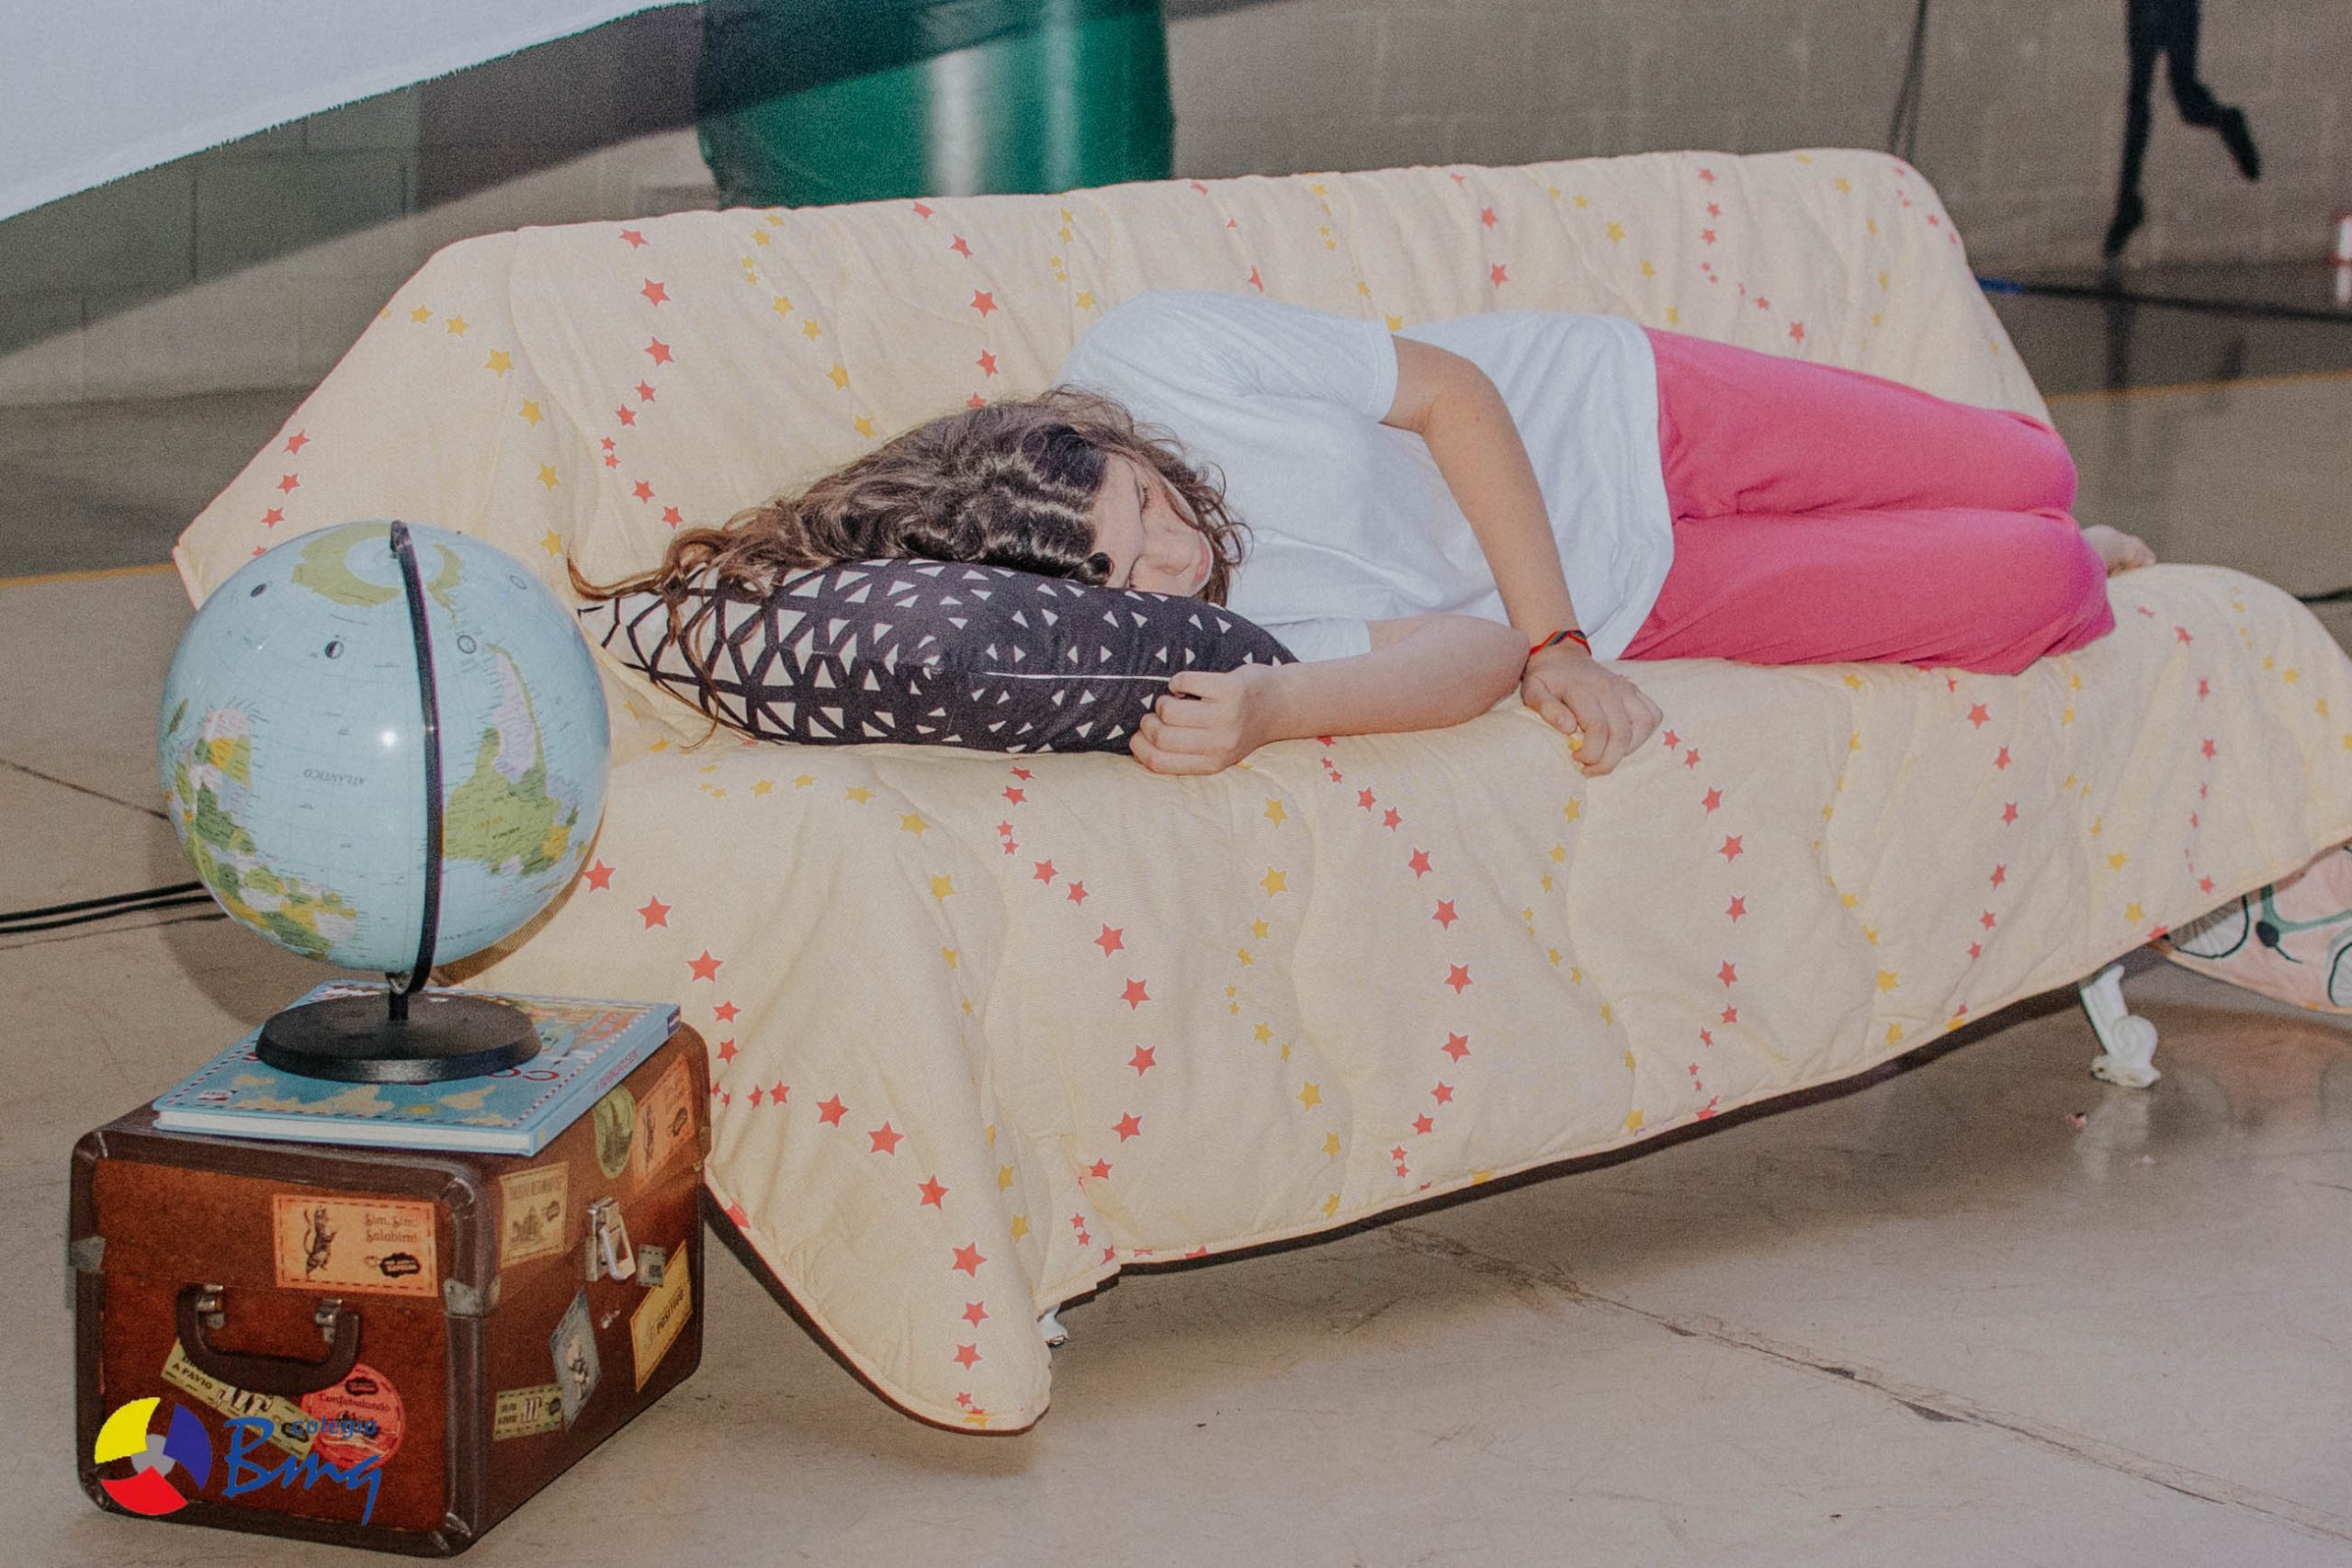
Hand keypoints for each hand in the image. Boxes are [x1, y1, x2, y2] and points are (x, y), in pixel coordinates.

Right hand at [1129, 665, 1279, 774]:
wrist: (1280, 704)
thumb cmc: (1237, 726)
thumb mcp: (1216, 751)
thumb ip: (1185, 753)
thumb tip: (1138, 744)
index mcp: (1212, 763)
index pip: (1158, 763)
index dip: (1139, 747)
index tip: (1140, 735)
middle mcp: (1220, 744)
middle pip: (1160, 736)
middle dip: (1148, 721)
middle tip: (1156, 714)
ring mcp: (1227, 716)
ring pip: (1169, 710)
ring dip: (1163, 701)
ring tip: (1175, 700)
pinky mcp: (1230, 689)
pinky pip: (1184, 681)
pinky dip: (1178, 681)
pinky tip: (1188, 685)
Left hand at [1520, 641, 1661, 776]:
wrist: (1562, 655)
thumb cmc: (1546, 678)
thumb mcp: (1533, 689)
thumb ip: (1546, 707)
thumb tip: (1568, 728)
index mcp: (1583, 690)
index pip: (1598, 729)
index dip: (1590, 753)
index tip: (1575, 758)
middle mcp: (1610, 688)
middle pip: (1621, 734)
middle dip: (1607, 761)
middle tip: (1589, 769)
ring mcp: (1626, 688)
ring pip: (1643, 726)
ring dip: (1627, 750)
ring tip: (1606, 756)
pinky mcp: (1635, 691)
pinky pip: (1652, 716)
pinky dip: (1643, 735)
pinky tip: (1623, 742)